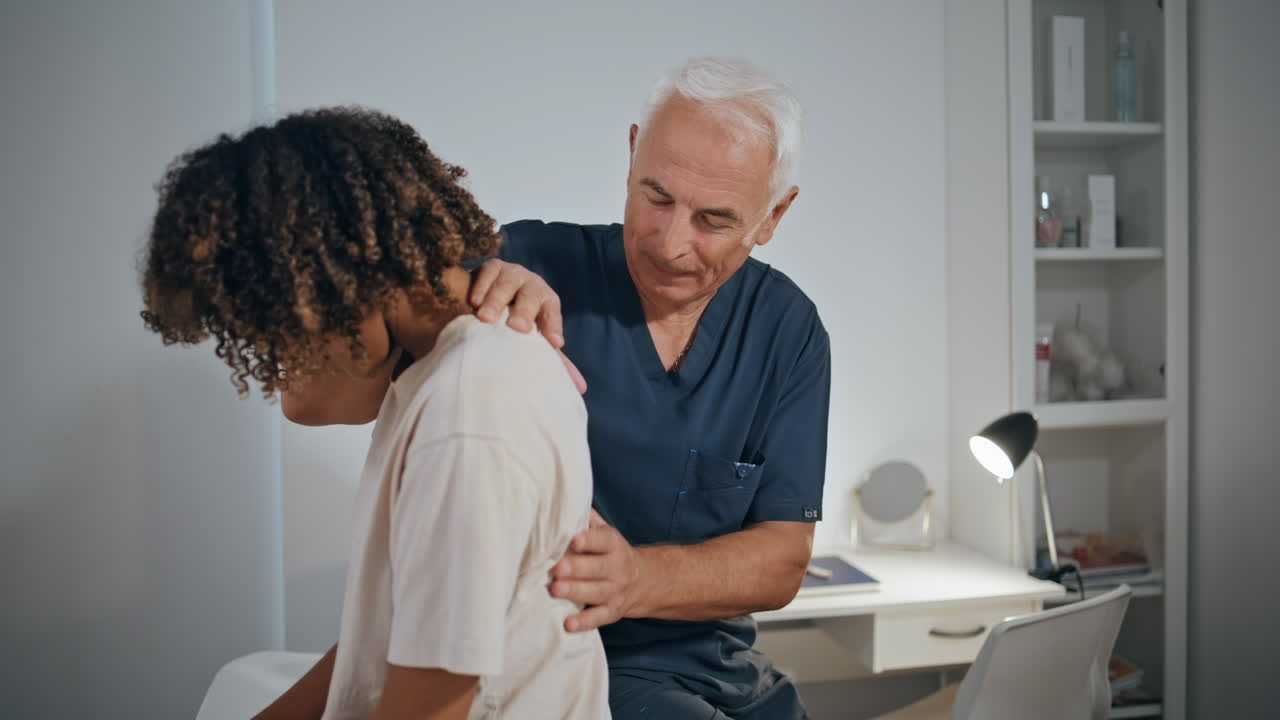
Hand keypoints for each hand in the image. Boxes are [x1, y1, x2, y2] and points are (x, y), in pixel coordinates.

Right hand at [469, 259, 585, 393]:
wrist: (489, 301)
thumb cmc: (516, 325)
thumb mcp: (534, 340)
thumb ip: (554, 361)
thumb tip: (581, 388)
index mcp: (547, 302)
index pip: (553, 312)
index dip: (554, 325)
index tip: (554, 344)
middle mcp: (532, 285)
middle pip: (532, 295)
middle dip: (525, 311)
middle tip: (517, 328)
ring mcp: (512, 273)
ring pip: (508, 283)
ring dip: (497, 300)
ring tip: (485, 319)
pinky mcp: (491, 267)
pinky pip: (488, 272)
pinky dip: (481, 287)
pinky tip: (473, 302)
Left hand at [550, 510, 643, 631]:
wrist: (641, 581)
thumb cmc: (610, 553)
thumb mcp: (606, 533)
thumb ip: (589, 520)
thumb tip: (568, 500)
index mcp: (613, 545)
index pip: (603, 540)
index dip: (589, 540)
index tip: (574, 540)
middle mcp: (617, 568)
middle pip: (598, 568)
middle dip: (577, 568)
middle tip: (556, 568)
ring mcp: (615, 591)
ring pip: (596, 592)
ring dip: (576, 591)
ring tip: (556, 590)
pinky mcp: (611, 611)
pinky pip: (598, 618)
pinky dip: (584, 622)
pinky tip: (568, 624)